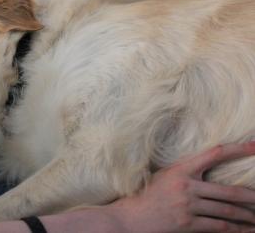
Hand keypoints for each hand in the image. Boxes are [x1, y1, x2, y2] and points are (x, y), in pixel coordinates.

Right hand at [110, 142, 254, 232]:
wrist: (130, 218)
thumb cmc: (147, 196)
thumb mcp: (164, 177)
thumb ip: (185, 173)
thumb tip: (209, 173)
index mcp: (181, 170)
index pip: (215, 154)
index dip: (238, 149)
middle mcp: (186, 186)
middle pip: (230, 191)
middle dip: (252, 197)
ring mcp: (187, 206)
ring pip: (227, 210)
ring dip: (247, 216)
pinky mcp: (187, 224)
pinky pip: (218, 226)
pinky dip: (235, 229)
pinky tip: (244, 230)